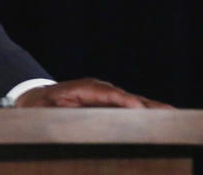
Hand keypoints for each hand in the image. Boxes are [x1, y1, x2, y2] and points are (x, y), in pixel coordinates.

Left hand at [15, 78, 173, 108]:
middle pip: (124, 96)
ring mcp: (103, 95)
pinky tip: (158, 115)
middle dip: (144, 104)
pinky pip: (127, 106)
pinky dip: (143, 110)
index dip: (123, 100)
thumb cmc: (39, 105)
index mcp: (83, 88)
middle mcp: (97, 89)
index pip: (108, 93)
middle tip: (165, 111)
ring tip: (169, 113)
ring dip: (148, 107)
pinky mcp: (107, 102)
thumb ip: (58, 111)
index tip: (138, 108)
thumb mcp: (43, 109)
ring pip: (129, 101)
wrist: (34, 98)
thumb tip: (69, 113)